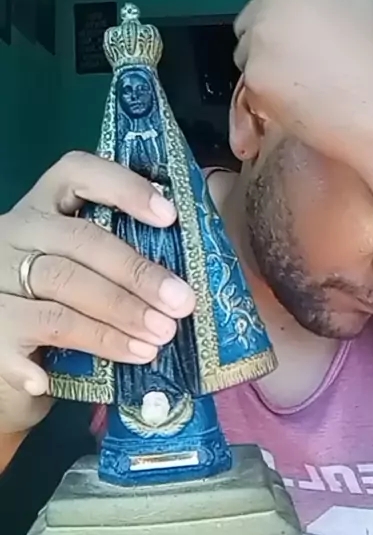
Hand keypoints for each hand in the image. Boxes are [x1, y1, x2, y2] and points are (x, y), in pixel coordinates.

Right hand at [0, 151, 194, 433]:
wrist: (7, 361)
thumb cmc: (62, 308)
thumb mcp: (88, 273)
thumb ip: (125, 257)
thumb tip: (192, 269)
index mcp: (44, 207)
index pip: (77, 174)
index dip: (124, 188)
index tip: (170, 217)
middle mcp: (15, 232)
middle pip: (80, 241)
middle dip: (137, 274)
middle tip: (181, 303)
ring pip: (62, 288)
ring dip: (118, 315)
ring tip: (159, 338)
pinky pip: (36, 333)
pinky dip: (74, 346)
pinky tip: (111, 361)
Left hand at [234, 0, 372, 163]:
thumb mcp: (357, 2)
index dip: (277, 7)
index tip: (292, 26)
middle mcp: (271, 6)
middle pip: (249, 19)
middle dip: (265, 36)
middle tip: (295, 59)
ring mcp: (259, 43)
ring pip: (245, 55)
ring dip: (261, 65)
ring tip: (297, 83)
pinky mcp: (254, 80)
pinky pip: (250, 87)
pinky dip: (265, 94)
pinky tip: (295, 101)